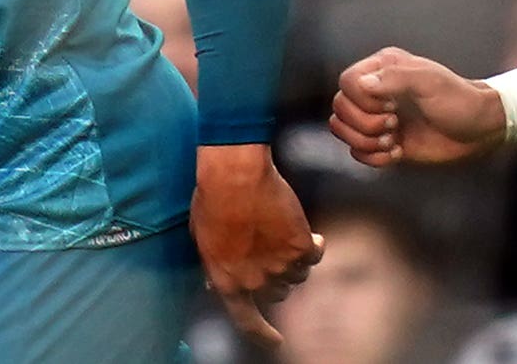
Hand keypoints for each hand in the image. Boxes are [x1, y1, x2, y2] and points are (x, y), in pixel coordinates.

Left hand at [191, 144, 322, 346]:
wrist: (235, 176)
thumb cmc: (212, 200)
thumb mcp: (202, 240)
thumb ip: (214, 266)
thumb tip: (216, 281)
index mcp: (228, 283)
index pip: (246, 321)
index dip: (263, 334)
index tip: (276, 340)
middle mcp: (256, 282)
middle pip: (277, 294)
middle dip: (275, 278)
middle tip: (271, 253)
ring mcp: (281, 266)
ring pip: (298, 275)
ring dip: (294, 261)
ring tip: (284, 233)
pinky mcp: (301, 246)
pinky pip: (315, 254)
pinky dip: (313, 245)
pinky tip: (310, 233)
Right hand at [330, 46, 505, 166]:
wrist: (480, 130)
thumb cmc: (459, 101)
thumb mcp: (430, 82)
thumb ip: (394, 78)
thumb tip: (361, 85)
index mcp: (383, 68)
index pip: (347, 82)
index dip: (362, 100)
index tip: (393, 106)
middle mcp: (376, 91)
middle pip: (340, 107)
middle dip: (364, 123)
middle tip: (395, 123)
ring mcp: (378, 118)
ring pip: (342, 130)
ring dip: (366, 141)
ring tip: (393, 140)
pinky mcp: (384, 142)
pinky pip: (357, 152)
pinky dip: (373, 157)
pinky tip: (398, 152)